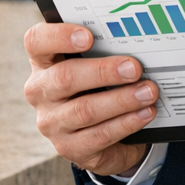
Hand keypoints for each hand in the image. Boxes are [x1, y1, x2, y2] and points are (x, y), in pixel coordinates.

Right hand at [23, 23, 159, 175]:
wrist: (105, 131)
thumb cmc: (101, 83)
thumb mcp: (98, 62)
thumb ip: (106, 49)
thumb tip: (136, 42)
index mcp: (44, 61)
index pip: (37, 41)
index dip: (59, 36)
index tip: (89, 36)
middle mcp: (41, 91)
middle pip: (64, 77)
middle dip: (103, 72)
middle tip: (134, 68)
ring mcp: (52, 122)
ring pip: (84, 110)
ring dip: (121, 100)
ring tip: (148, 92)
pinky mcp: (69, 147)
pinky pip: (99, 135)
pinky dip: (126, 123)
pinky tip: (144, 113)